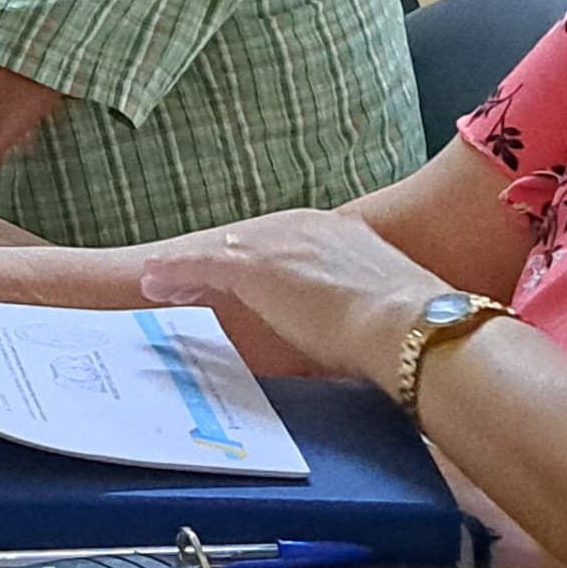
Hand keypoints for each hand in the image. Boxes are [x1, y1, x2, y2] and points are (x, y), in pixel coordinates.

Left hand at [136, 209, 445, 386]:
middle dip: (221, 261)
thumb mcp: (388, 312)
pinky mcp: (255, 267)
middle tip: (192, 278)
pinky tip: (153, 285)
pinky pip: (201, 266)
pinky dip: (174, 274)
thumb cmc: (412, 332)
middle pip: (249, 241)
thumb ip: (366, 314)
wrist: (412, 328)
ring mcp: (280, 245)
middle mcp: (309, 229)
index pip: (288, 243)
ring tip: (159, 284)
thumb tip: (366, 338)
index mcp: (344, 237)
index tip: (246, 274)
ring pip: (220, 252)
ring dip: (188, 270)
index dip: (261, 261)